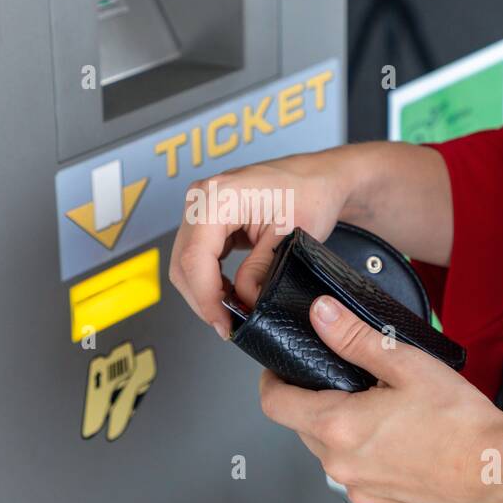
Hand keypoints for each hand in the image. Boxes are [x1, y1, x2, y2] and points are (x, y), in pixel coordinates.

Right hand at [168, 152, 351, 339]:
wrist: (319, 178)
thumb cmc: (311, 193)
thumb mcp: (289, 238)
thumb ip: (260, 272)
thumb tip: (243, 302)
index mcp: (218, 197)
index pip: (195, 258)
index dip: (205, 298)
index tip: (223, 324)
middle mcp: (201, 198)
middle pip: (183, 263)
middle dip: (203, 299)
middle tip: (228, 325)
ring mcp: (201, 207)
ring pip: (186, 263)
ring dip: (204, 291)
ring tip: (231, 311)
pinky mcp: (207, 218)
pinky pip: (196, 255)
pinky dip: (209, 279)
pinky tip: (229, 292)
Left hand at [258, 294, 502, 502]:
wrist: (501, 472)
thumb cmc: (462, 424)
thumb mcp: (406, 364)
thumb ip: (354, 338)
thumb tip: (321, 316)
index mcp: (338, 427)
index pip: (275, 404)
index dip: (273, 381)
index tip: (281, 371)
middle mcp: (342, 468)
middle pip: (306, 430)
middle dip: (320, 405)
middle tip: (356, 387)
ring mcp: (362, 495)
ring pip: (336, 458)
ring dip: (349, 437)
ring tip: (390, 420)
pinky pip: (364, 485)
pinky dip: (375, 466)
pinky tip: (405, 450)